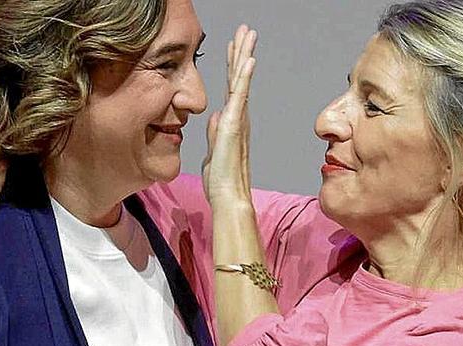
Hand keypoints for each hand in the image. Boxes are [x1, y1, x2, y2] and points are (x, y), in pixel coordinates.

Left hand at [202, 25, 256, 206]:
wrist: (227, 197)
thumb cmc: (221, 181)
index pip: (230, 88)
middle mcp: (238, 117)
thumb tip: (215, 117)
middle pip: (238, 78)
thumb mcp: (213, 152)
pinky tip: (249, 59)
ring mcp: (238, 119)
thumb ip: (214, 134)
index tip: (233, 46)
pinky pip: (240, 96)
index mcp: (231, 122)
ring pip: (240, 81)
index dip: (232, 66)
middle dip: (241, 52)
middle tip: (245, 30)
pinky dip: (244, 77)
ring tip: (248, 34)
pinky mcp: (234, 125)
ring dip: (244, 56)